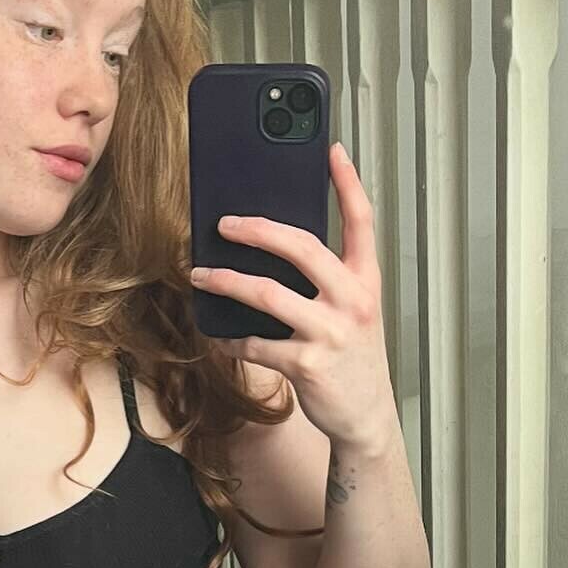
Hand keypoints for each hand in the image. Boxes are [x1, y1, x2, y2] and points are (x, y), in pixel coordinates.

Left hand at [189, 140, 396, 450]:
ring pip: (267, 294)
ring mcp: (330, 333)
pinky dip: (230, 340)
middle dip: (256, 229)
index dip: (348, 183)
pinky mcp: (307, 365)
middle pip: (301, 247)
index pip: (362, 221)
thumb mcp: (353, 312)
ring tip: (201, 275)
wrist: (367, 417)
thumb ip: (328, 280)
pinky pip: (256, 344)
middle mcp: (352, 301)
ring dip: (226, 281)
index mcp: (365, 281)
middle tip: (225, 223)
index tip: (332, 150)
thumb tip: (275, 249)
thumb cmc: (352, 359)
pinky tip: (217, 336)